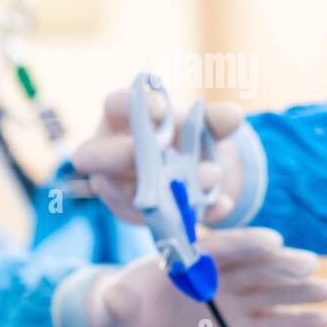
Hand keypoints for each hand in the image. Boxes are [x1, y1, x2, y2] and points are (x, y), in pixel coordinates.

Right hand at [72, 88, 244, 224]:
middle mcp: (108, 157)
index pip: (114, 105)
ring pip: (129, 193)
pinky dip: (195, 213)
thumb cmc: (179, 139)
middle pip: (95, 155)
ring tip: (209, 176)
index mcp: (119, 119)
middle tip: (156, 156)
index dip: (130, 105)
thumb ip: (213, 120)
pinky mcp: (141, 219)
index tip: (161, 109)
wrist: (191, 173)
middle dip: (122, 155)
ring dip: (168, 188)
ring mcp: (119, 191)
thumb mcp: (198, 127)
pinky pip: (163, 221)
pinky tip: (220, 205)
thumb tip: (231, 116)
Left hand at [88, 228, 326, 326]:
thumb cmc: (123, 305)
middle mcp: (218, 273)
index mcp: (191, 258)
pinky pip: (272, 321)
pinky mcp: (242, 324)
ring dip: (298, 290)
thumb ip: (119, 301)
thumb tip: (115, 298)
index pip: (221, 247)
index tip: (272, 240)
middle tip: (307, 264)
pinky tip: (323, 320)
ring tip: (326, 290)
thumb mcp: (117, 304)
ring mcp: (233, 298)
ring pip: (270, 292)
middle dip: (280, 264)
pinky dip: (296, 321)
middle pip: (253, 266)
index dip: (246, 243)